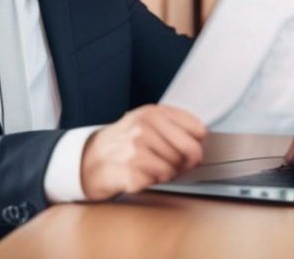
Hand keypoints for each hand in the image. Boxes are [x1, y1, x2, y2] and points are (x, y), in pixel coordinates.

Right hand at [80, 104, 206, 200]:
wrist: (91, 158)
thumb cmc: (123, 141)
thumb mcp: (146, 122)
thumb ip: (173, 124)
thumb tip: (202, 140)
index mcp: (153, 113)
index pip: (198, 129)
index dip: (198, 143)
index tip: (192, 148)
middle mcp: (144, 127)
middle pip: (190, 150)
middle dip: (188, 162)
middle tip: (180, 165)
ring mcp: (136, 148)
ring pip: (175, 167)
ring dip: (168, 173)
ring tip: (153, 167)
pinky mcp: (130, 170)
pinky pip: (158, 179)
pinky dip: (153, 180)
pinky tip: (141, 174)